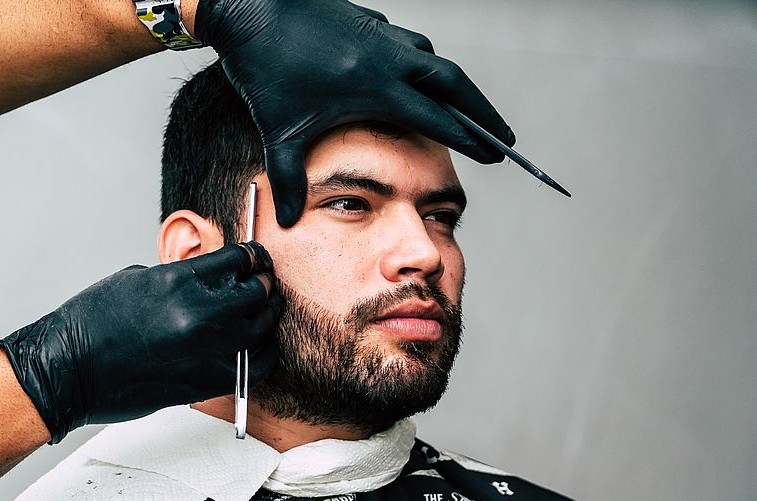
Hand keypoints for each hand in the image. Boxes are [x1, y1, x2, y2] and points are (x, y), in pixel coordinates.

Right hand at [0, 242, 281, 442]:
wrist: (69, 370)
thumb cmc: (91, 325)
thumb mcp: (137, 280)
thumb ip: (179, 277)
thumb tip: (208, 279)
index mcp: (179, 280)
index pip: (238, 259)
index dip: (254, 256)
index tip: (257, 259)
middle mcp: (199, 314)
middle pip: (257, 292)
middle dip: (264, 284)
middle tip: (265, 283)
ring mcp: (207, 350)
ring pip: (262, 329)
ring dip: (268, 316)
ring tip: (267, 311)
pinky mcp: (207, 382)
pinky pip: (256, 368)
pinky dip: (264, 355)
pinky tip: (262, 348)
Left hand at [195, 0, 514, 227]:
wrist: (251, 4)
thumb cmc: (264, 70)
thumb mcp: (279, 131)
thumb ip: (288, 178)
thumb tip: (287, 221)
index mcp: (376, 87)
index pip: (439, 117)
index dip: (471, 138)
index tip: (497, 155)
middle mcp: (388, 57)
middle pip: (454, 84)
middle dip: (484, 112)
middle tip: (507, 137)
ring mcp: (380, 35)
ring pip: (432, 59)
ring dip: (454, 86)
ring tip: (467, 111)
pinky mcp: (368, 22)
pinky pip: (408, 44)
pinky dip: (423, 63)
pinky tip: (416, 76)